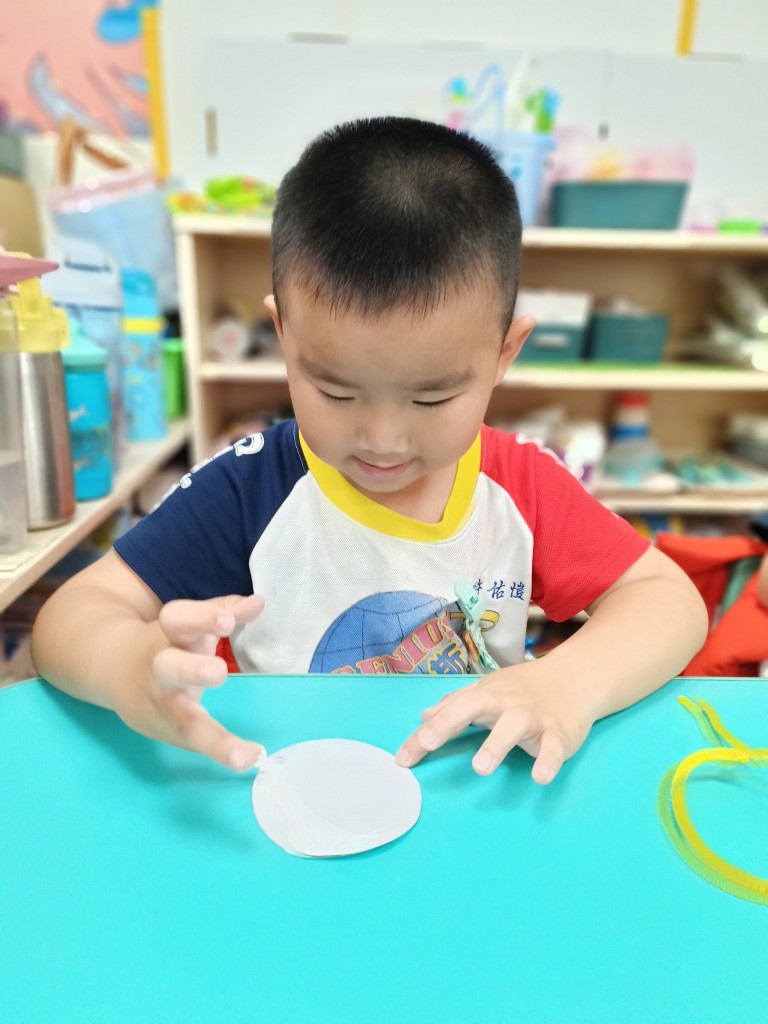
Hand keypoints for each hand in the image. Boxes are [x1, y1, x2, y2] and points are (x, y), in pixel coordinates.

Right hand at [117, 593, 264, 771]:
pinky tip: (248, 758)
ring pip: (180, 719)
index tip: (228, 621)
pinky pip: (193, 741)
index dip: (202, 618)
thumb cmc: (167, 642)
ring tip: (240, 754)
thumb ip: (219, 612)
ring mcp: (163, 703)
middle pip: (169, 667)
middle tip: (218, 672)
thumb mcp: (187, 622)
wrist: (111, 667)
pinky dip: (219, 751)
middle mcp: (161, 668)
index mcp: (168, 634)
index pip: (178, 619)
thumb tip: (258, 603)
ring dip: (210, 736)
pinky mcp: (169, 729)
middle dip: (190, 670)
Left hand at [395, 660, 593, 783]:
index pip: (449, 710)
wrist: (573, 679)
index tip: (403, 758)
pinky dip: (548, 761)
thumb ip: (456, 705)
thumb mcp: (487, 692)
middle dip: (450, 722)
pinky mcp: (559, 733)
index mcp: (485, 695)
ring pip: (513, 727)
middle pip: (474, 706)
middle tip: (430, 741)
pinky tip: (540, 776)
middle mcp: (505, 703)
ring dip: (497, 744)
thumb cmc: (522, 689)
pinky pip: (554, 747)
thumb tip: (424, 716)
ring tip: (480, 766)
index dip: (425, 733)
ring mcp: (533, 717)